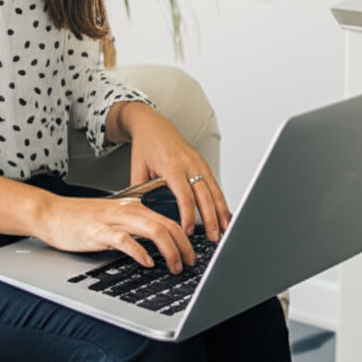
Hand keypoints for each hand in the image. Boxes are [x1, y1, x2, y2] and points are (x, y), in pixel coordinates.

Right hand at [35, 194, 194, 273]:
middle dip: (184, 246)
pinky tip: (147, 263)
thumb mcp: (112, 220)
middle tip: (190, 263)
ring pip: (153, 230)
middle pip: (167, 225)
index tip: (191, 254)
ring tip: (174, 266)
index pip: (168, 220)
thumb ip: (132, 228)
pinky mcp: (100, 232)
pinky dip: (141, 253)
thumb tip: (153, 246)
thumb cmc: (80, 219)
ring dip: (169, 250)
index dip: (185, 239)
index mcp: (132, 207)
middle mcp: (127, 211)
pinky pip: (126, 241)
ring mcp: (114, 220)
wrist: (52, 213)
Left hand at [108, 101, 230, 241]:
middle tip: (214, 238)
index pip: (185, 196)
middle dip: (211, 219)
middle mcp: (189, 163)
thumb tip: (140, 214)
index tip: (188, 232)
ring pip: (214, 190)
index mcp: (172, 166)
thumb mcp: (137, 169)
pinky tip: (224, 213)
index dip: (188, 216)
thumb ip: (139, 192)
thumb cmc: (145, 145)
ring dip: (220, 211)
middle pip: (204, 195)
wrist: (151, 123)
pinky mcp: (202, 162)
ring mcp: (197, 162)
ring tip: (224, 230)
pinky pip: (214, 183)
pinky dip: (221, 200)